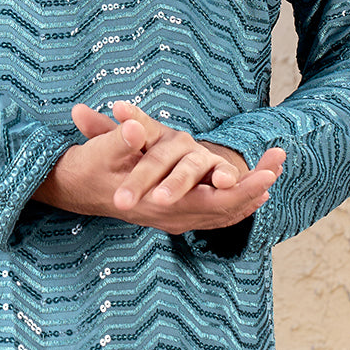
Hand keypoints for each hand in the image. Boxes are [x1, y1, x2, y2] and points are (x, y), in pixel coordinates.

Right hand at [33, 99, 284, 234]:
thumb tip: (137, 131)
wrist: (69, 188)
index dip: (243, 190)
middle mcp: (170, 218)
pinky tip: (247, 190)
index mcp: (159, 205)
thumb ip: (120, 139)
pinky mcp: (169, 213)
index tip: (268, 174)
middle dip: (254, 188)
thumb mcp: (99, 150)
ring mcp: (171, 219)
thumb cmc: (85, 166)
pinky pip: (210, 214)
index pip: (213, 203)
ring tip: (272, 172)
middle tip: (279, 164)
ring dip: (248, 196)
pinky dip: (232, 204)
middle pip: (225, 212)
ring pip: (220, 215)